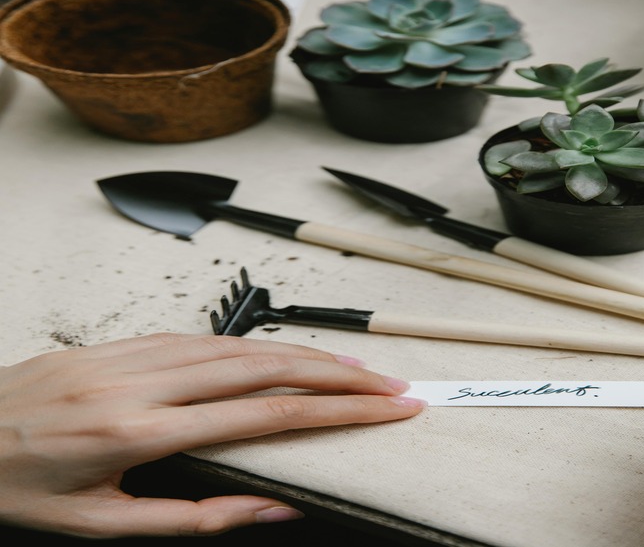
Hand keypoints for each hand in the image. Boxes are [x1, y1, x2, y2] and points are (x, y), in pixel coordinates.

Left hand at [0, 333, 424, 537]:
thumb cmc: (18, 489)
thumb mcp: (104, 527)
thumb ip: (198, 517)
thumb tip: (274, 509)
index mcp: (140, 433)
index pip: (266, 414)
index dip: (336, 410)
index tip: (383, 407)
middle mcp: (143, 382)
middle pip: (265, 367)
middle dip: (338, 375)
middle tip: (387, 383)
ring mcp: (132, 354)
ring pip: (239, 344)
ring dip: (302, 353)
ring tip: (350, 367)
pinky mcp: (121, 342)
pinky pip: (202, 336)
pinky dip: (253, 344)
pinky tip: (279, 352)